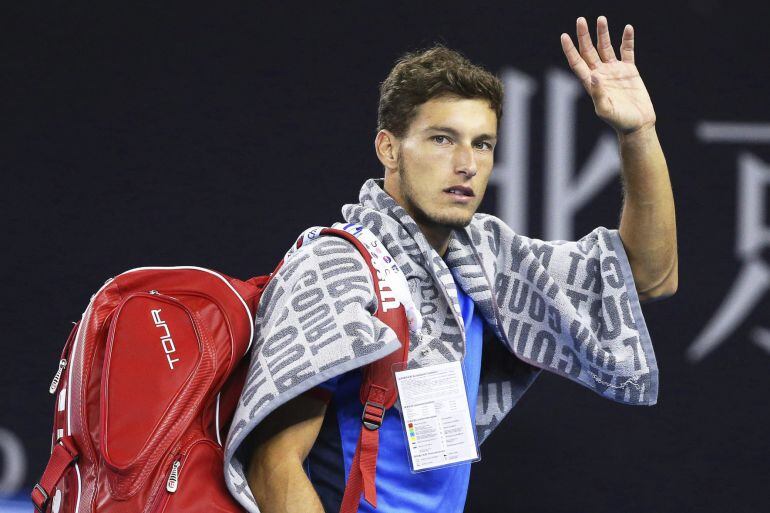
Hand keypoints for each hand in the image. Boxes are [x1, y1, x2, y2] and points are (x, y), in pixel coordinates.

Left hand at [560, 16, 655, 134]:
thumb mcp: (605, 109)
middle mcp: (601, 74)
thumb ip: (597, 94)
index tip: (564, 36)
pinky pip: (627, 51)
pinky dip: (627, 40)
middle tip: (580, 20)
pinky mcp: (629, 70)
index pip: (577, 62)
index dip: (570, 49)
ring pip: (606, 47)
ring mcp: (615, 71)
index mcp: (591, 83)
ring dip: (603, 33)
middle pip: (589, 51)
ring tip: (601, 19)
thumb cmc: (619, 121)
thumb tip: (594, 75)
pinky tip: (627, 28)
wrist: (638, 124)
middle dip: (584, 36)